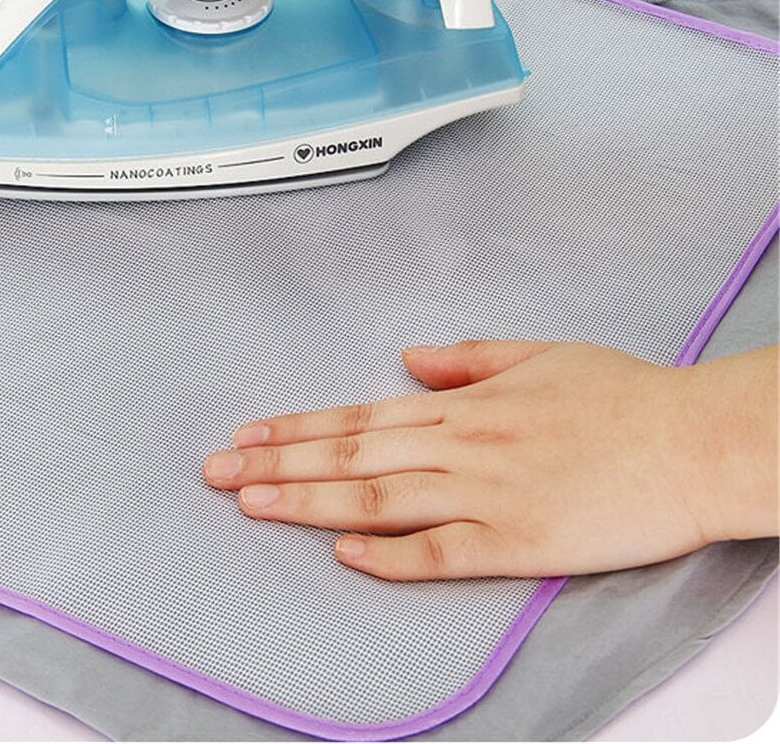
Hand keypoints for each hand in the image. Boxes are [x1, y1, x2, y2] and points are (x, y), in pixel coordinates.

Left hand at [203, 341, 777, 579]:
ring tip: (251, 503)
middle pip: (352, 453)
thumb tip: (408, 357)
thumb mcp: (540, 354)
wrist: (692, 441)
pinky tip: (344, 556)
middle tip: (217, 472)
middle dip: (277, 463)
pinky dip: (390, 555)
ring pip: (378, 496)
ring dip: (308, 501)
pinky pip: (442, 551)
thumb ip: (468, 357)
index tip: (248, 434)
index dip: (297, 427)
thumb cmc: (622, 395)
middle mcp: (463, 446)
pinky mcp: (520, 542)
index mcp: (465, 405)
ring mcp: (487, 494)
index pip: (359, 415)